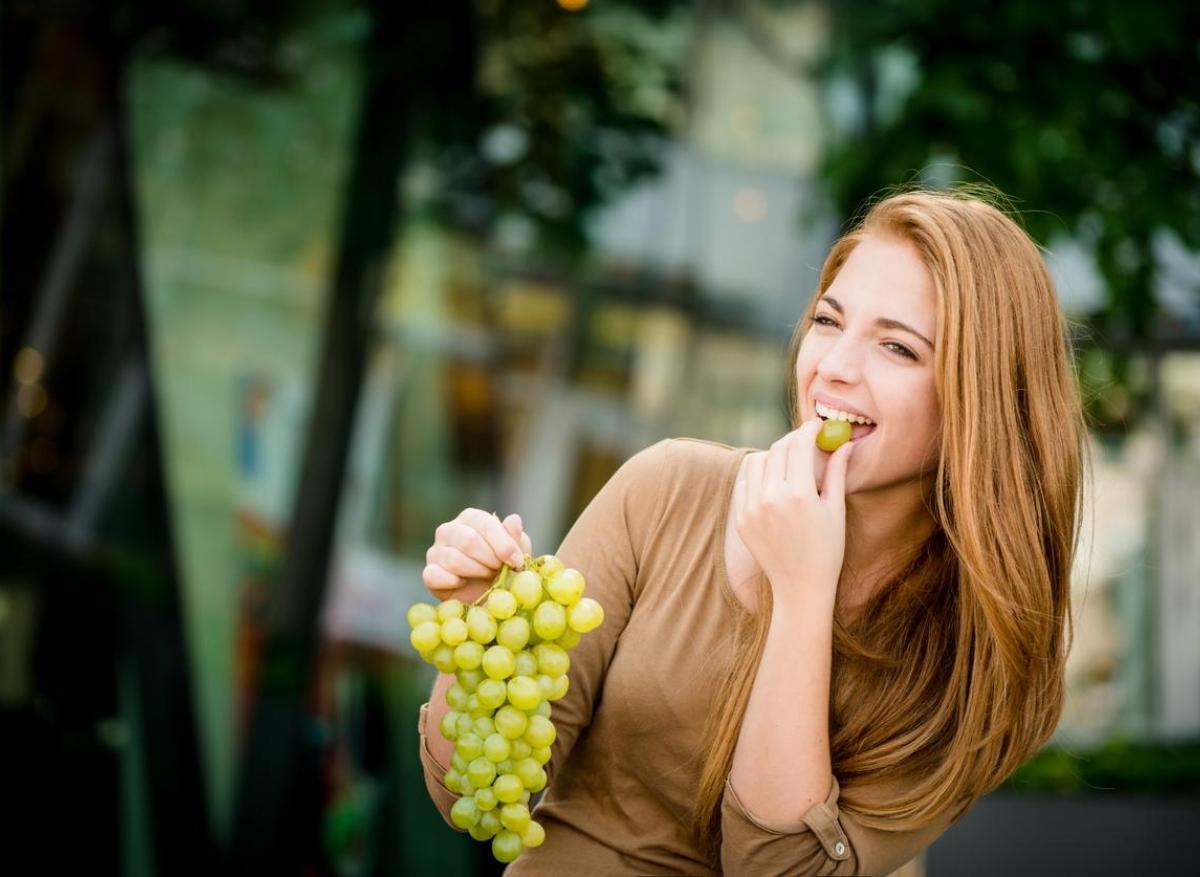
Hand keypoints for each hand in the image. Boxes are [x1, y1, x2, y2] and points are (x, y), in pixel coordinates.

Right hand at [422, 508, 532, 604]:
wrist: (489, 594)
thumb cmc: (503, 565)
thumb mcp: (517, 550)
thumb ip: (515, 536)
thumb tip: (513, 520)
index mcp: (470, 518)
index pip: (484, 523)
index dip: (503, 544)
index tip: (516, 562)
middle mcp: (448, 530)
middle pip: (468, 540)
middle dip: (490, 559)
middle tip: (499, 569)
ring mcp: (435, 551)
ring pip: (454, 560)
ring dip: (477, 572)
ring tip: (486, 576)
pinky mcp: (429, 573)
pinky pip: (433, 575)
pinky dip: (452, 582)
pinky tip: (464, 584)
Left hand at [731, 418, 854, 609]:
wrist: (800, 587)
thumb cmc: (827, 550)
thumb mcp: (836, 510)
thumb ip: (837, 472)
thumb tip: (845, 443)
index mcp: (800, 494)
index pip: (799, 445)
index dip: (808, 429)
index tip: (816, 425)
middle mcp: (771, 498)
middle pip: (777, 449)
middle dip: (793, 440)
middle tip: (805, 441)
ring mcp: (751, 509)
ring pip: (757, 461)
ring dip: (773, 455)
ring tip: (789, 463)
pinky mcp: (740, 518)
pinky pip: (744, 481)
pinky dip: (757, 474)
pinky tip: (772, 481)